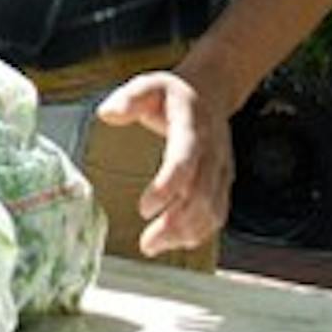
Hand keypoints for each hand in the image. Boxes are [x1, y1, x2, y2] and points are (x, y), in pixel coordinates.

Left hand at [96, 70, 234, 256]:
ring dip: (185, 233)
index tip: (144, 208)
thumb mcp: (148, 85)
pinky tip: (176, 241)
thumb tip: (107, 114)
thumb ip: (128, 99)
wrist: (211, 92)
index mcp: (192, 125)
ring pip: (212, 209)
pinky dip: (200, 232)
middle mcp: (212, 150)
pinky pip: (218, 212)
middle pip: (200, 194)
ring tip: (154, 246)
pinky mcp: (223, 181)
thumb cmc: (173, 94)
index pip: (185, 159)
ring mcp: (221, 167)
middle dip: (174, 223)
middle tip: (146, 243)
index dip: (168, 186)